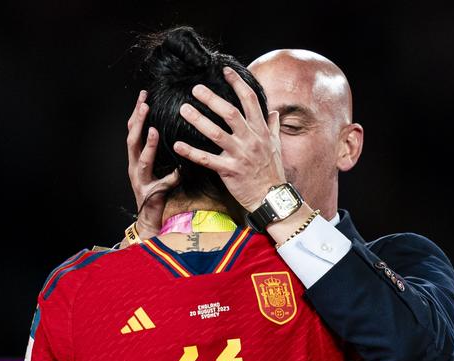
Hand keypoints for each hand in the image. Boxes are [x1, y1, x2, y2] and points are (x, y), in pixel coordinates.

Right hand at [126, 90, 179, 239]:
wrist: (149, 218)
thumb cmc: (155, 191)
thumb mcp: (159, 165)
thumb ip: (164, 153)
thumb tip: (178, 135)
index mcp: (136, 157)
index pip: (133, 131)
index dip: (137, 113)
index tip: (144, 96)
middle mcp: (134, 166)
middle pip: (131, 139)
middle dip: (137, 121)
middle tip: (144, 103)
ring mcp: (140, 180)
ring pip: (140, 160)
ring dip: (146, 144)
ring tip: (151, 129)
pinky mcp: (150, 193)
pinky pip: (160, 184)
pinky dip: (168, 178)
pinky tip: (177, 172)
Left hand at [173, 66, 285, 211]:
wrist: (272, 197)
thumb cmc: (272, 171)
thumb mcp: (276, 146)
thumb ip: (273, 127)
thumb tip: (274, 112)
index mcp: (261, 131)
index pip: (250, 100)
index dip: (238, 83)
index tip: (225, 70)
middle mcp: (251, 140)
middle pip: (230, 113)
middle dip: (212, 99)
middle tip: (195, 89)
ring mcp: (240, 155)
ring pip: (216, 133)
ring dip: (198, 120)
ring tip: (183, 110)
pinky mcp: (229, 171)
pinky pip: (207, 159)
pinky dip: (191, 152)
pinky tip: (177, 145)